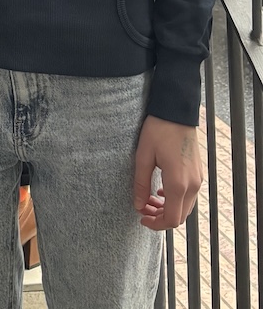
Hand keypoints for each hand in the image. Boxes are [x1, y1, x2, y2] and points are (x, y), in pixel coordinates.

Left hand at [134, 115, 202, 229]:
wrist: (176, 112)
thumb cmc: (159, 130)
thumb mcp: (143, 156)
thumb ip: (141, 183)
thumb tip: (138, 205)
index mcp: (178, 183)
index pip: (172, 219)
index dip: (156, 224)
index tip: (142, 219)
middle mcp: (192, 185)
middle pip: (180, 216)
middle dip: (160, 218)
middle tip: (142, 209)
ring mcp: (197, 179)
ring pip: (185, 207)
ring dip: (168, 208)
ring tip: (149, 199)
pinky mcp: (198, 173)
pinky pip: (189, 196)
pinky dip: (175, 199)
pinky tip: (161, 191)